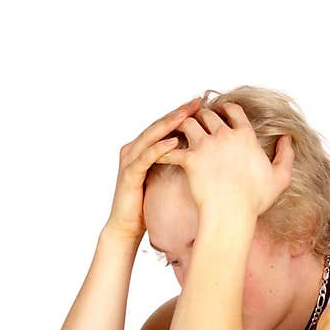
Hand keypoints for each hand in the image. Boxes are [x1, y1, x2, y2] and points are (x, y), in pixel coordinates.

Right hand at [105, 96, 202, 238]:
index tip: (202, 104)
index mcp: (142, 148)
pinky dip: (160, 148)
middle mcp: (133, 149)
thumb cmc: (148, 204)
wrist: (127, 227)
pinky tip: (175, 141)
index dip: (181, 114)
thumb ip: (175, 163)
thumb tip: (202, 155)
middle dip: (178, 113)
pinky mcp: (130, 174)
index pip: (164, 126)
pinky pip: (146, 157)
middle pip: (158, 126)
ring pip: (151, 136)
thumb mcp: (165, 178)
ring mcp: (129, 160)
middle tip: (197, 101)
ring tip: (188, 115)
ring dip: (170, 124)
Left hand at [155, 102, 294, 218]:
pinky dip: (163, 149)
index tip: (220, 112)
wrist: (233, 213)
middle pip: (207, 114)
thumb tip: (288, 138)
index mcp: (245, 135)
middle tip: (196, 123)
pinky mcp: (190, 160)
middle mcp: (224, 135)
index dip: (225, 109)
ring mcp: (206, 146)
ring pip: (188, 123)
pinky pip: (172, 148)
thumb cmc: (255, 199)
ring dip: (182, 126)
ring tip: (178, 133)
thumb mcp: (280, 177)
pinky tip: (158, 152)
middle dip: (201, 116)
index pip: (233, 110)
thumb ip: (286, 155)